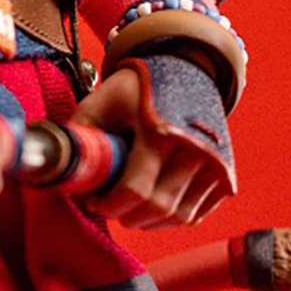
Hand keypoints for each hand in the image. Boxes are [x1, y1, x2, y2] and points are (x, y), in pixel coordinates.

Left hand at [71, 61, 231, 228]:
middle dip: (126, 215)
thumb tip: (65, 174)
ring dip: (147, 221)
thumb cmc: (135, 89)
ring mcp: (215, 164)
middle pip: (158, 208)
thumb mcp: (100, 101)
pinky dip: (170, 218)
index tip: (93, 201)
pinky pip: (196, 215)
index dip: (109, 205)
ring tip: (126, 205)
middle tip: (107, 204)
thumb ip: (81, 136)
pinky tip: (150, 204)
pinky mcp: (225, 176)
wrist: (184, 69)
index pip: (135, 190)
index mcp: (160, 129)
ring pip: (179, 217)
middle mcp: (194, 149)